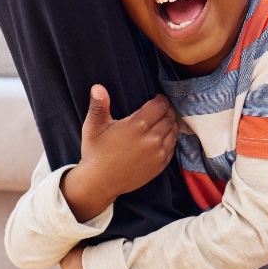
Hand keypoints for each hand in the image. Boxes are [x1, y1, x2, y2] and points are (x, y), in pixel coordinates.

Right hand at [62, 84, 178, 220]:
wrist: (99, 182)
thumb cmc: (96, 152)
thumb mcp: (93, 126)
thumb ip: (98, 105)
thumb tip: (97, 87)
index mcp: (138, 125)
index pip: (160, 105)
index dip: (160, 99)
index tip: (157, 98)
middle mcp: (152, 139)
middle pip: (169, 117)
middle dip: (167, 110)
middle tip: (162, 108)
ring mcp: (158, 153)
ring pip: (174, 132)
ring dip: (171, 124)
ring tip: (165, 120)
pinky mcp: (160, 165)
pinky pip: (173, 147)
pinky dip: (171, 139)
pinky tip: (164, 136)